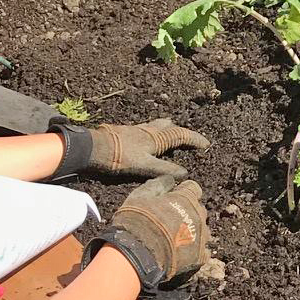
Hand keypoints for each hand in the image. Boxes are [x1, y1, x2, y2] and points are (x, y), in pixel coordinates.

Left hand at [55, 117, 209, 178]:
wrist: (92, 147)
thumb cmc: (119, 157)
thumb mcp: (145, 166)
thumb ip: (165, 170)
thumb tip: (185, 174)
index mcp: (157, 137)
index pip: (182, 135)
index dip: (195, 139)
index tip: (207, 144)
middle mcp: (149, 130)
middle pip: (171, 126)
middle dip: (182, 131)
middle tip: (190, 138)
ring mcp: (137, 129)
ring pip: (157, 125)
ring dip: (168, 128)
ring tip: (172, 131)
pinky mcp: (127, 132)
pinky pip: (147, 129)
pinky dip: (154, 132)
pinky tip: (148, 138)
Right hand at [99, 175, 212, 293]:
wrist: (138, 254)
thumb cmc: (136, 222)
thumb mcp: (140, 196)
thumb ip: (158, 185)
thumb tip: (169, 180)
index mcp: (186, 198)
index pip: (193, 188)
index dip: (182, 192)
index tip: (172, 198)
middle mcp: (198, 215)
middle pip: (198, 209)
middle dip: (188, 211)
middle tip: (169, 220)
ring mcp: (201, 236)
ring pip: (202, 230)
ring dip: (192, 231)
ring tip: (173, 239)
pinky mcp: (200, 256)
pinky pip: (203, 251)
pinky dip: (194, 250)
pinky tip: (180, 253)